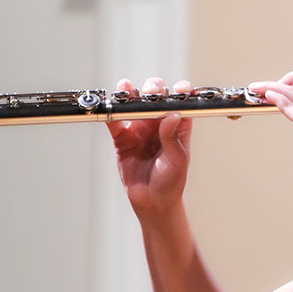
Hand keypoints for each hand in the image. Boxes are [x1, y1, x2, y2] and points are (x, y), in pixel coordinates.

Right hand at [105, 77, 194, 214]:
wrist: (153, 201)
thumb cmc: (172, 181)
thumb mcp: (178, 160)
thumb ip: (173, 138)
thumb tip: (173, 115)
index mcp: (177, 126)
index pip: (181, 103)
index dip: (182, 92)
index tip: (181, 89)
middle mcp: (159, 123)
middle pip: (155, 98)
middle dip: (153, 90)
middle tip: (151, 94)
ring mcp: (140, 129)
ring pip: (134, 105)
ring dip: (130, 95)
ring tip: (126, 89)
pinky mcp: (123, 139)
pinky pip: (115, 122)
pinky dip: (111, 113)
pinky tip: (110, 106)